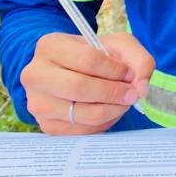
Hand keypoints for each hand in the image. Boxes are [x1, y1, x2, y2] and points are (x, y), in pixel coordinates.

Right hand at [21, 32, 154, 135]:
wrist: (72, 72)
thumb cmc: (96, 56)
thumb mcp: (119, 46)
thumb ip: (139, 60)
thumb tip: (141, 88)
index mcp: (50, 46)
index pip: (87, 59)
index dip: (115, 70)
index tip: (129, 74)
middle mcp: (35, 74)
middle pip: (78, 88)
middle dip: (113, 93)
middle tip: (132, 94)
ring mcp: (36, 102)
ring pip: (80, 113)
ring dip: (111, 110)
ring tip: (122, 102)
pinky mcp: (45, 125)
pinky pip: (80, 130)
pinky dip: (102, 123)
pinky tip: (108, 111)